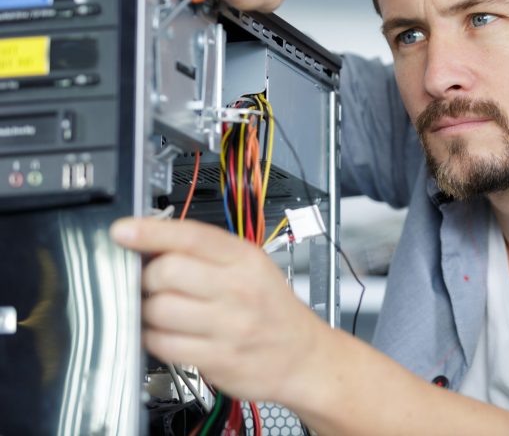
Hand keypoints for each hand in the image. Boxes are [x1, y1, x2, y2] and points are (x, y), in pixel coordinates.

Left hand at [111, 217, 322, 403]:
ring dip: (148, 311)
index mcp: (245, 259)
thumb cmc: (271, 309)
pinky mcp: (218, 359)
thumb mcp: (252, 267)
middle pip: (166, 271)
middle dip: (147, 278)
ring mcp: (229, 326)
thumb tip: (150, 242)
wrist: (303, 355)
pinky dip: (154, 338)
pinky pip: (163, 344)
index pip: (190, 236)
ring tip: (161, 311)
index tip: (122, 231)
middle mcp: (239, 289)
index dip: (150, 232)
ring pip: (159, 310)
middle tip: (153, 283)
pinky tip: (167, 334)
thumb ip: (207, 253)